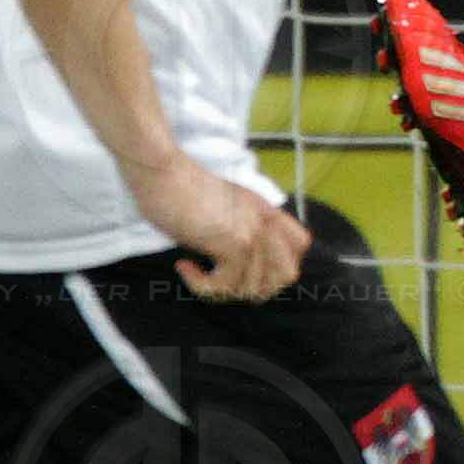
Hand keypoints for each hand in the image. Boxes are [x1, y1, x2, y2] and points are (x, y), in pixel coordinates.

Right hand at [129, 150, 310, 301]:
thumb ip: (243, 224)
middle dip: (257, 287)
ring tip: (198, 273)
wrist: (162, 173)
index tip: (247, 266)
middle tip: (225, 279)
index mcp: (266, 210)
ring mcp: (252, 232)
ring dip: (222, 289)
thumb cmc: (181, 188)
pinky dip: (200, 285)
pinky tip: (185, 266)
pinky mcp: (233, 243)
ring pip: (254, 287)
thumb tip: (243, 262)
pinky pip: (225, 286)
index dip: (279, 265)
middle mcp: (265, 222)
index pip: (301, 245)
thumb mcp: (225, 205)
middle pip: (287, 275)